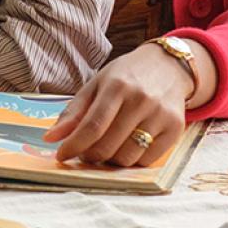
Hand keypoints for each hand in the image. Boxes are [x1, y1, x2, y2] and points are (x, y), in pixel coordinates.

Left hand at [43, 43, 191, 166]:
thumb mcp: (96, 85)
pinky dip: (131, 160)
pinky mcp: (176, 129)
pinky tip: (126, 147)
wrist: (167, 67)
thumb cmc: (126, 77)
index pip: (93, 126)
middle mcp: (141, 100)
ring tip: (106, 148)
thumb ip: (73, 112)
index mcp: (117, 86)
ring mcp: (161, 115)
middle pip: (108, 145)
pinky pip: (147, 160)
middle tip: (84, 153)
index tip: (61, 155)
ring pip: (127, 157)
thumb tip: (51, 138)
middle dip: (89, 155)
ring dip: (110, 160)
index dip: (74, 145)